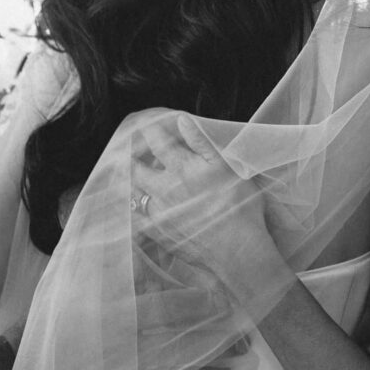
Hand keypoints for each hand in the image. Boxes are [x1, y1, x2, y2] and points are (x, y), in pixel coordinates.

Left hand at [127, 121, 294, 313]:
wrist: (237, 249)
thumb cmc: (238, 205)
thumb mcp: (226, 167)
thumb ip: (201, 142)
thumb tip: (181, 120)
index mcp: (182, 166)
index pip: (157, 141)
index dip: (150, 130)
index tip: (146, 126)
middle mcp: (164, 187)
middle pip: (135, 166)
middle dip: (131, 155)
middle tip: (131, 150)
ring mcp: (158, 211)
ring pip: (133, 191)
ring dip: (130, 181)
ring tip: (133, 176)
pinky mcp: (158, 232)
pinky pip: (136, 218)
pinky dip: (133, 210)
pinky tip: (137, 208)